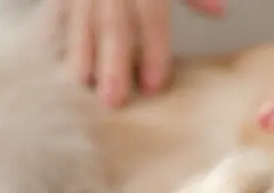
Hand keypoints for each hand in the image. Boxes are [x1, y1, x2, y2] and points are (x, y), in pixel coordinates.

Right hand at [59, 0, 225, 107]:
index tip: (153, 84)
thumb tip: (218, 13)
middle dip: (112, 62)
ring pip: (80, 17)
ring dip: (80, 54)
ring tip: (82, 86)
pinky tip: (56, 62)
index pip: (150, 13)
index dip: (152, 48)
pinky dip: (55, 36)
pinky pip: (56, 10)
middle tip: (113, 100)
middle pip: (112, 22)